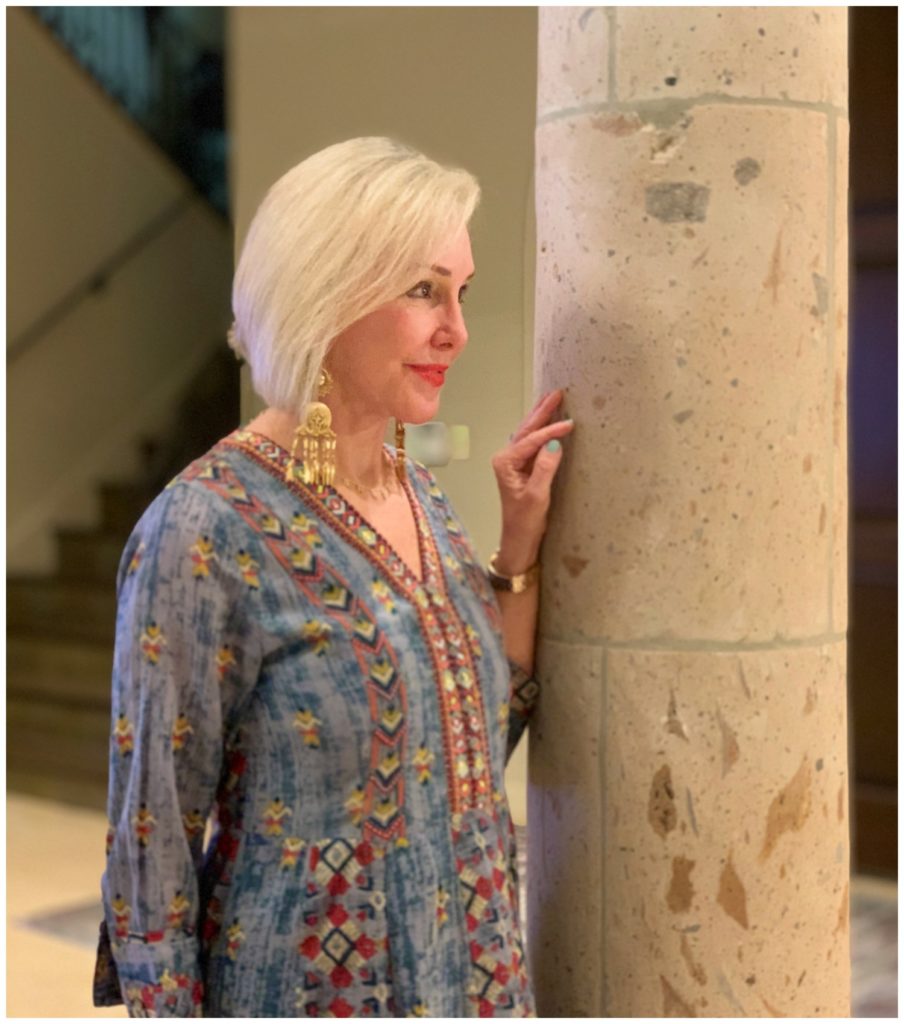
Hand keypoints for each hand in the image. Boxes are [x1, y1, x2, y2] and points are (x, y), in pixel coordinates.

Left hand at [491, 388, 573, 572]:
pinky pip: (533, 443)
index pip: (531, 440)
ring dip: (542, 417)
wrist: (519, 540)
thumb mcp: (537, 496)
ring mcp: (514, 462)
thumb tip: (555, 442)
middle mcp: (506, 458)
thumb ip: (545, 468)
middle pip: (527, 429)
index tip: (571, 423)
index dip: (551, 430)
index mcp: (505, 462)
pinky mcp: (523, 468)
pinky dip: (543, 431)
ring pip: (529, 433)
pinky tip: (549, 421)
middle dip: (542, 411)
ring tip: (553, 400)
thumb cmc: (525, 522)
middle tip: (558, 393)